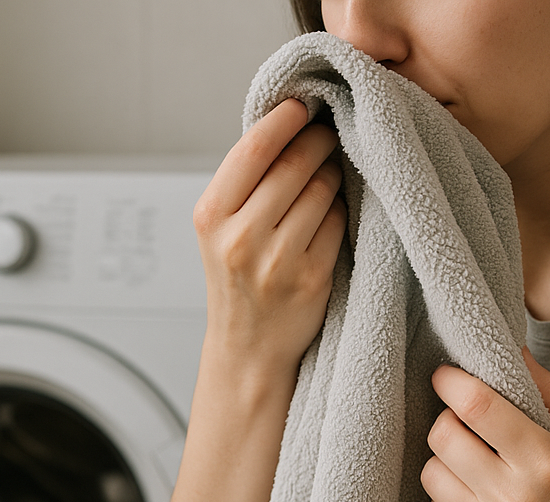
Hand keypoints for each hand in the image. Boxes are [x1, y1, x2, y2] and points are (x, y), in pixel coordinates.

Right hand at [193, 98, 347, 381]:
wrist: (248, 349)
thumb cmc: (238, 283)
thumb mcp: (218, 232)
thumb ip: (243, 184)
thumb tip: (288, 123)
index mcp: (211, 217)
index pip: (254, 148)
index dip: (286, 118)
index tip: (303, 104)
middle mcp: (241, 239)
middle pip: (294, 165)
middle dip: (317, 141)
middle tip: (328, 133)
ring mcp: (278, 262)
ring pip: (320, 190)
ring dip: (332, 174)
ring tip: (330, 174)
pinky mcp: (312, 279)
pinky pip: (337, 222)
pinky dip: (338, 211)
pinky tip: (330, 215)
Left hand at [420, 349, 549, 501]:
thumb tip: (513, 349)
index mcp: (546, 462)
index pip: (478, 408)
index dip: (452, 383)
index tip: (444, 374)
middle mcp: (514, 499)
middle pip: (443, 437)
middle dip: (447, 420)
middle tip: (461, 422)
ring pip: (431, 473)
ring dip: (444, 461)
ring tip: (470, 463)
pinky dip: (447, 499)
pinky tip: (473, 498)